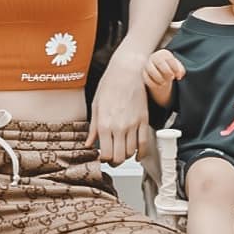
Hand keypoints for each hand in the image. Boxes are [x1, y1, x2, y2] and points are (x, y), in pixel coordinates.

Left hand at [87, 49, 149, 164]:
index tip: (102, 156)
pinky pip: (145, 144)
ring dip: (126, 156)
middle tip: (111, 158)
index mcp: (104, 123)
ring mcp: (133, 124)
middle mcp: (119, 126)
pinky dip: (141, 154)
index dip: (104, 159)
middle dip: (114, 162)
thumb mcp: (96, 105)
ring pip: (131, 152)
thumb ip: (93, 127)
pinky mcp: (144, 120)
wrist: (127, 71)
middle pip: (119, 157)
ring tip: (121, 152)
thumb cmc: (110, 84)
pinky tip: (137, 155)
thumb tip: (89, 143)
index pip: (106, 154)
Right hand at [142, 50, 185, 94]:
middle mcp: (154, 56)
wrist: (160, 71)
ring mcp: (147, 64)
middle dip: (167, 72)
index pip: (170, 59)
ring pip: (151, 70)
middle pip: (160, 63)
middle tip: (172, 77)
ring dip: (159, 78)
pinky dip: (153, 84)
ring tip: (164, 83)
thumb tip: (179, 75)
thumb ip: (181, 70)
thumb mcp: (177, 68)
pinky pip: (146, 78)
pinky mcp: (143, 72)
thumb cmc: (170, 68)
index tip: (178, 76)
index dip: (175, 69)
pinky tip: (159, 85)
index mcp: (164, 53)